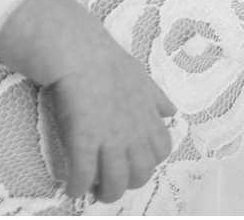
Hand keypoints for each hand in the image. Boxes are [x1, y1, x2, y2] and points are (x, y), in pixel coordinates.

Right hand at [44, 38, 175, 202]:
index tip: (134, 161)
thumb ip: (155, 96)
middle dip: (129, 183)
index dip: (149, 161)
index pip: (160, 151)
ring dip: (106, 193)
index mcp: (148, 117)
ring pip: (115, 181)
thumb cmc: (104, 58)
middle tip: (113, 181)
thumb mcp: (139, 75)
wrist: (76, 50)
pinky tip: (72, 189)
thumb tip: (171, 111)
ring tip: (95, 192)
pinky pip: (83, 174)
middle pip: (140, 173)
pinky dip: (78, 186)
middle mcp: (133, 133)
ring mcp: (109, 140)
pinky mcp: (83, 142)